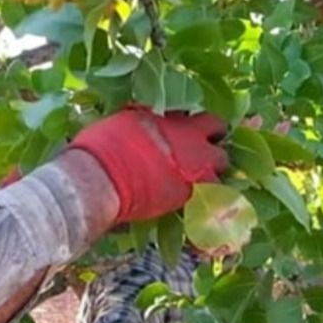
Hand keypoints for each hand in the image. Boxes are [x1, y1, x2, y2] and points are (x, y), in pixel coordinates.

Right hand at [70, 106, 227, 221]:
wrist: (102, 178)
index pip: (212, 122)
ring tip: (187, 186)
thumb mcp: (130, 120)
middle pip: (221, 154)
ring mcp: (195, 176)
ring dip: (206, 182)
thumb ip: (152, 122)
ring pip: (217, 180)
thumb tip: (151, 121)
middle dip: (212, 158)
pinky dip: (195, 202)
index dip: (207, 130)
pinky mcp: (186, 201)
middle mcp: (196, 149)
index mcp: (182, 125)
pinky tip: (178, 202)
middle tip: (195, 163)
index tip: (195, 134)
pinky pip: (202, 202)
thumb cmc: (106, 144)